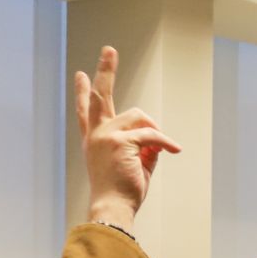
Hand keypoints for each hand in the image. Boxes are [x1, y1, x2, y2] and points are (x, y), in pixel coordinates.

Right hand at [76, 46, 182, 228]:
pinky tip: (174, 151)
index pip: (87, 112)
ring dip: (154, 132)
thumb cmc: (123, 192)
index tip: (82, 75)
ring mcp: (106, 135)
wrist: (113, 208)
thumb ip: (143, 146)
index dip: (84, 93)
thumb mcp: (134, 164)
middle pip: (101, 96)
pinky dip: (166, 143)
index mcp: (95, 140)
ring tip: (157, 152)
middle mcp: (97, 134)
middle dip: (105, 69)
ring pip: (140, 117)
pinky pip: (153, 135)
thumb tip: (156, 137)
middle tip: (109, 50)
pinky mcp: (120, 141)